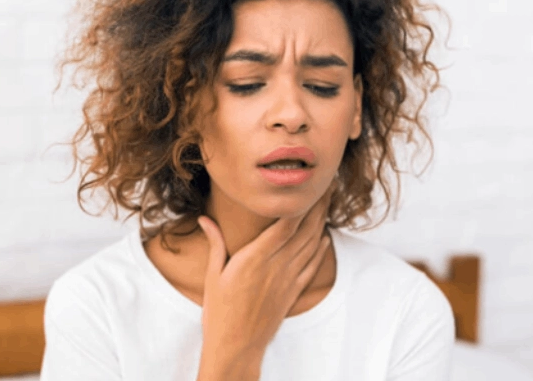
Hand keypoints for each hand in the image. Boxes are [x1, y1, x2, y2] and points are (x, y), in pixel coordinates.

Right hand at [196, 184, 335, 354]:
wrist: (237, 345)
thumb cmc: (220, 311)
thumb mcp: (213, 274)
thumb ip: (215, 243)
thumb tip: (204, 219)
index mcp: (255, 258)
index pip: (285, 225)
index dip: (299, 204)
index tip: (306, 187)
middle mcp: (276, 266)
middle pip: (304, 230)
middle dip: (317, 206)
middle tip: (325, 186)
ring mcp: (288, 279)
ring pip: (311, 245)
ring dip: (321, 223)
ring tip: (327, 204)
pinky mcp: (293, 292)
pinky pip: (312, 266)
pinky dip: (320, 250)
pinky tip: (324, 238)